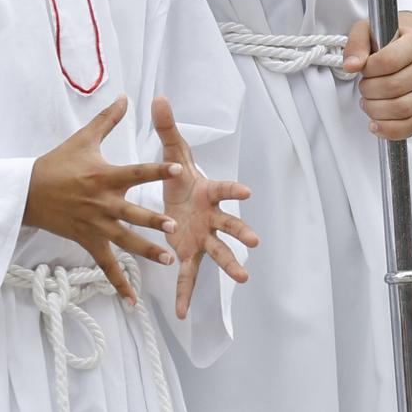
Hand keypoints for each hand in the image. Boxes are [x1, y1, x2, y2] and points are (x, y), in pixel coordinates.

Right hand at [24, 96, 180, 305]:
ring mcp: (95, 225)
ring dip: (146, 251)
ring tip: (169, 260)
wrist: (27, 191)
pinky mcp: (87, 241)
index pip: (135, 173)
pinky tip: (133, 300)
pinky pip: (106, 265)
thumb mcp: (82, 140)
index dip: (156, 171)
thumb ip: (107, 120)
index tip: (178, 170)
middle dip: (153, 221)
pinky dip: (119, 283)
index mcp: (104, 176)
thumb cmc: (56, 164)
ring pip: (124, 241)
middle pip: (132, 214)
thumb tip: (126, 97)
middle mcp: (102, 203)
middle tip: (174, 227)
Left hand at [153, 98, 258, 318]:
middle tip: (254, 241)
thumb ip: (166, 129)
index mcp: (207, 192)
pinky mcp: (190, 253)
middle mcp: (212, 217)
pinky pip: (189, 276)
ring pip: (219, 253)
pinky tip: (181, 314)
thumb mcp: (171, 155)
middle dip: (241, 232)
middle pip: (230, 225)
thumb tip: (158, 97)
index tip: (246, 192)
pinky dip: (185, 294)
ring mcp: (204, 238)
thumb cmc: (179, 177)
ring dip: (231, 264)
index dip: (234, 190)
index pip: (223, 189)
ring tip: (243, 278)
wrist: (175, 198)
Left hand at [343, 12, 411, 140]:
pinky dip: (389, 129)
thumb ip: (357, 44)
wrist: (407, 47)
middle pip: (394, 87)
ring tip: (368, 100)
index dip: (368, 69)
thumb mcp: (367, 31)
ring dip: (375, 109)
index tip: (363, 68)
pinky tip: (375, 124)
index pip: (389, 61)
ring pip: (401, 109)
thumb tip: (351, 65)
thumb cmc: (386, 39)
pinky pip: (411, 126)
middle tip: (363, 85)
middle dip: (369, 89)